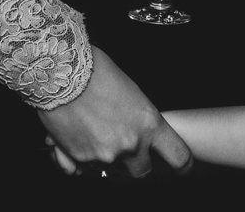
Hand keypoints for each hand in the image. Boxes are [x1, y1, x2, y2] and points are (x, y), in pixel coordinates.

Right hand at [40, 46, 192, 177]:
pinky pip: (84, 168)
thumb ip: (140, 120)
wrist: (62, 72)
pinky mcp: (79, 159)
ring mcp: (105, 155)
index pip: (179, 156)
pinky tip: (77, 137)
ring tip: (95, 132)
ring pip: (111, 170)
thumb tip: (139, 133)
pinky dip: (81, 158)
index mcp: (150, 124)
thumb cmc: (98, 73)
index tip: (180, 167)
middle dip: (137, 164)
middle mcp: (131, 144)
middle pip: (143, 171)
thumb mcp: (133, 94)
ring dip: (106, 159)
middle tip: (128, 149)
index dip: (182, 165)